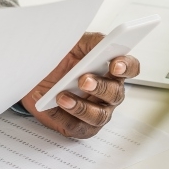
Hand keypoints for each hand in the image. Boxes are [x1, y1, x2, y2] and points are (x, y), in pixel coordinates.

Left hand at [20, 32, 140, 138]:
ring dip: (81, 107)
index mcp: (112, 69)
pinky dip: (61, 115)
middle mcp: (109, 92)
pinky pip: (76, 126)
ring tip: (62, 96)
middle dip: (100, 88)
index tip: (115, 65)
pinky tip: (50, 104)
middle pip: (116, 94)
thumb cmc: (61, 60)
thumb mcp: (76, 44)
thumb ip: (93, 42)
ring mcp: (97, 111)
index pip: (131, 68)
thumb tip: (106, 41)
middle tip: (83, 80)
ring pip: (99, 115)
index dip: (127, 67)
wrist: (37, 75)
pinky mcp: (80, 126)